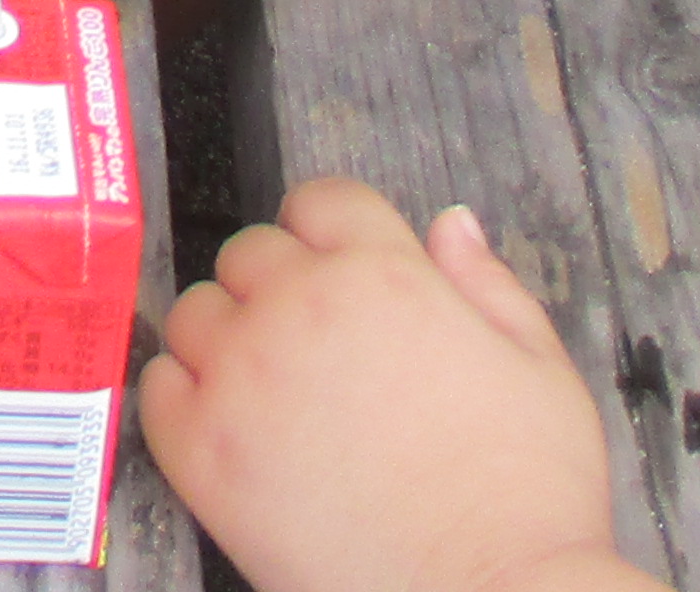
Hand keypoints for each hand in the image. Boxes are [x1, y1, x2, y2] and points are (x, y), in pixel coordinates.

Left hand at [138, 186, 631, 591]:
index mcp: (385, 274)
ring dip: (226, 336)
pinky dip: (181, 398)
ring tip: (269, 390)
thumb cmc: (525, 499)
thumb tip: (450, 227)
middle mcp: (301, 309)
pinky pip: (157, 391)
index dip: (330, 235)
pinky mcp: (204, 454)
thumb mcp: (541, 367)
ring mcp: (243, 379)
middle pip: (250, 252)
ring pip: (196, 313)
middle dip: (278, 285)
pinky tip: (224, 426)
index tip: (336, 268)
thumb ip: (488, 284)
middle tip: (311, 345)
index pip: (320, 200)